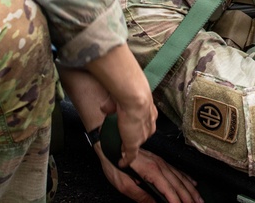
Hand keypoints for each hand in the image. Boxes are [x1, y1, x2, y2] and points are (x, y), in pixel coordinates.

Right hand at [86, 45, 157, 167]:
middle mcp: (149, 124)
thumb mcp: (119, 97)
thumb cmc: (129, 91)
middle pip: (141, 134)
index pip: (143, 122)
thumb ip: (112, 104)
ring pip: (135, 144)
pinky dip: (125, 160)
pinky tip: (121, 163)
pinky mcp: (135, 143)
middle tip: (122, 137)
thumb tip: (105, 108)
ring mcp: (142, 135)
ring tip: (119, 149)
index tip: (128, 126)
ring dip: (127, 147)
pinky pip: (130, 155)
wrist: (134, 96)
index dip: (135, 125)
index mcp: (148, 111)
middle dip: (132, 136)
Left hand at [95, 144, 202, 202]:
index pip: (168, 190)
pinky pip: (177, 170)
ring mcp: (160, 161)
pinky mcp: (159, 160)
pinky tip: (192, 182)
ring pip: (180, 177)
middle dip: (189, 197)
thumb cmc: (113, 162)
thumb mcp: (122, 184)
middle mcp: (159, 165)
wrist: (109, 141)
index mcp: (151, 171)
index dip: (177, 201)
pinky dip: (186, 178)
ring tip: (199, 198)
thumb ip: (140, 196)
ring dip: (191, 189)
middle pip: (178, 184)